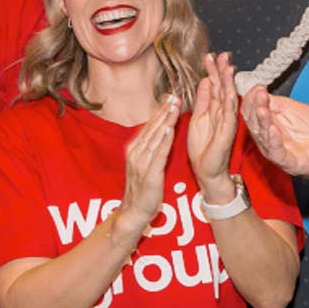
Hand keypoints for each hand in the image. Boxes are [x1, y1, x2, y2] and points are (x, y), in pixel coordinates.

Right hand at [120, 95, 180, 226]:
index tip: (170, 96)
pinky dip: (164, 140)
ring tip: (174, 106)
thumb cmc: (143, 189)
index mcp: (135, 148)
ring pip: (155, 137)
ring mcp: (141, 162)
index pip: (149, 125)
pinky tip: (170, 129)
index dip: (160, 110)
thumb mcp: (145, 164)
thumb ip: (152, 148)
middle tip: (174, 96)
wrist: (134, 211)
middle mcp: (136, 152)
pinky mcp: (148, 173)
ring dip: (165, 121)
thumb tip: (161, 131)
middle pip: (152, 127)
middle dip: (164, 111)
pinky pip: (158, 154)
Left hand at [188, 53, 239, 201]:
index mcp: (216, 109)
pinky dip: (231, 105)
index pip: (215, 86)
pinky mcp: (227, 134)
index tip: (211, 56)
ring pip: (229, 99)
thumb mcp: (198, 118)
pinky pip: (230, 118)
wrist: (206, 170)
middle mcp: (224, 114)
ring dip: (229, 84)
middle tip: (222, 55)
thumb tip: (205, 80)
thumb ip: (203, 99)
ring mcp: (227, 123)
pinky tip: (231, 93)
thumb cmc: (203, 147)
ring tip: (228, 68)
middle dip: (223, 71)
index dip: (213, 71)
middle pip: (224, 88)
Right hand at [240, 86, 308, 179]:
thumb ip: (276, 102)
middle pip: (255, 124)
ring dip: (263, 122)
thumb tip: (258, 93)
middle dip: (255, 108)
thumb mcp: (295, 109)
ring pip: (264, 138)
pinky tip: (274, 129)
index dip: (252, 100)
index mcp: (269, 125)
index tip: (258, 88)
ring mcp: (279, 152)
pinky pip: (278, 153)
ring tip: (262, 110)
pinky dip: (274, 141)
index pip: (252, 113)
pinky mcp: (290, 163)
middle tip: (259, 96)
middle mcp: (270, 139)